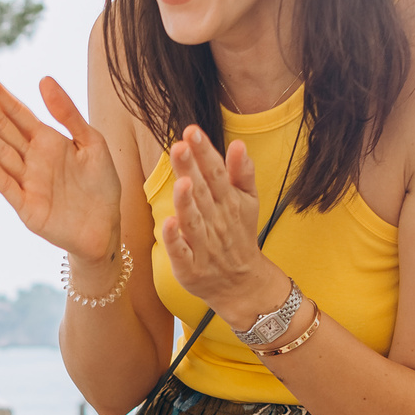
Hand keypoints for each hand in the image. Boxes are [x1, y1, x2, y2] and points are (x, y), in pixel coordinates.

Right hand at [0, 68, 125, 262]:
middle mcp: (31, 157)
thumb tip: (44, 79)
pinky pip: (4, 182)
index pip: (15, 110)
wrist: (105, 229)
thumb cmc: (101, 186)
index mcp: (48, 140)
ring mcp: (25, 180)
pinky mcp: (25, 205)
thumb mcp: (92, 142)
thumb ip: (68, 113)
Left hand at [157, 126, 283, 327]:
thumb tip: (239, 143)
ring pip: (194, 220)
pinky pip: (182, 252)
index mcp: (228, 202)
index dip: (204, 152)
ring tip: (182, 181)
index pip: (216, 173)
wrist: (242, 283)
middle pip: (202, 192)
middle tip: (181, 144)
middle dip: (192, 169)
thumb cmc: (239, 236)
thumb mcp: (247, 202)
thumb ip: (241, 173)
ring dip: (187, 202)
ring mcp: (204, 245)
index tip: (192, 131)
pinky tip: (167, 223)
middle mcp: (217, 221)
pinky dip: (175, 239)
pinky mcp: (190, 268)